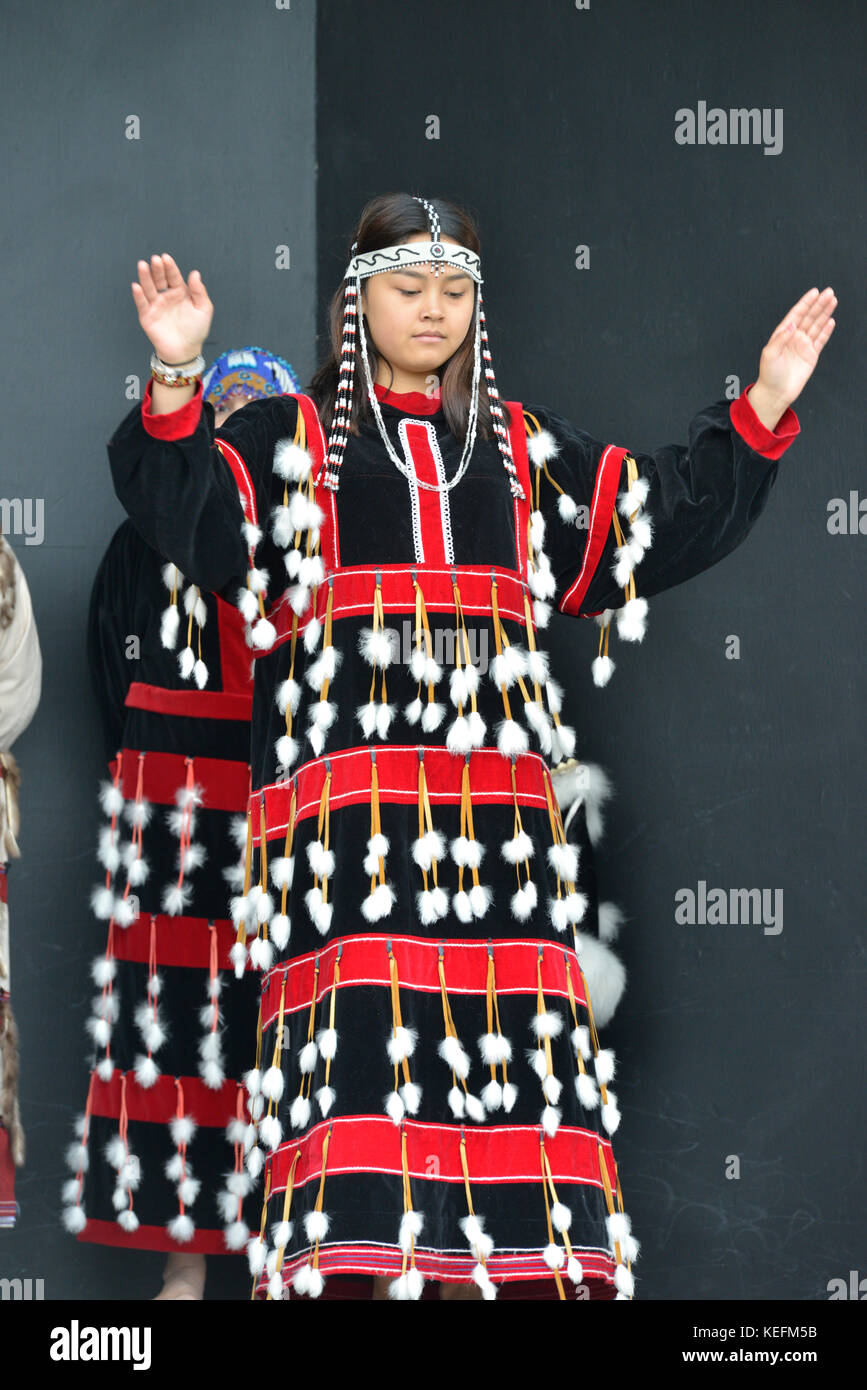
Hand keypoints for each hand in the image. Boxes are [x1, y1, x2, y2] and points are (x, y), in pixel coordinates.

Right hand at [131, 253, 212, 363]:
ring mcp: (155, 305)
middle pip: (159, 279)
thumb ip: (200, 291)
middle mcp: (166, 296)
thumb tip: (195, 273)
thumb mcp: (203, 309)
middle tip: (155, 260)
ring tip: (142, 265)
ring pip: (149, 288)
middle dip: (157, 269)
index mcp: (180, 292)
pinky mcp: (147, 316)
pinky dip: (138, 295)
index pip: (173, 276)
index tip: (166, 258)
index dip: (169, 267)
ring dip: (145, 277)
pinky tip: (137, 286)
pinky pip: (141, 304)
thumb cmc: (196, 330)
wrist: (185, 351)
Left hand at [754, 286, 835, 410]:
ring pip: (816, 325)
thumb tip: (792, 325)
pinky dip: (826, 330)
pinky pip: (820, 340)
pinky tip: (831, 321)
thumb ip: (780, 338)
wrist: (776, 393)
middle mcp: (794, 338)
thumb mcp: (769, 354)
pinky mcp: (811, 355)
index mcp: (782, 334)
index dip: (805, 303)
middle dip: (819, 304)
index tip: (814, 292)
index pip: (796, 314)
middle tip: (829, 292)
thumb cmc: (769, 375)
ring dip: (824, 313)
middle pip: (809, 317)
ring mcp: (803, 346)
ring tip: (832, 301)